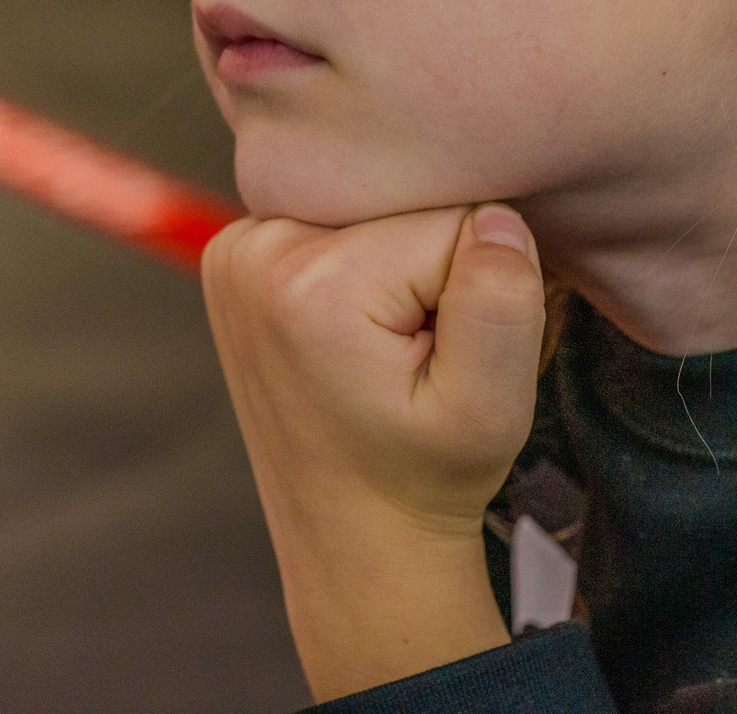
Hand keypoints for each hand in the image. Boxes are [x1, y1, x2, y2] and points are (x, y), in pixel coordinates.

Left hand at [203, 203, 547, 700]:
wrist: (355, 536)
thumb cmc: (425, 478)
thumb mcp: (490, 409)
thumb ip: (501, 301)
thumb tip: (496, 215)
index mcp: (311, 282)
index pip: (454, 216)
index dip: (477, 280)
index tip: (449, 350)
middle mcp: (254, 248)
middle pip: (406, 199)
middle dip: (434, 262)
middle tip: (417, 350)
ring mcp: (236, 248)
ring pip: (375, 206)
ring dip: (398, 260)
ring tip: (386, 344)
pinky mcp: (239, 254)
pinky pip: (338, 218)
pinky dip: (361, 261)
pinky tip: (356, 328)